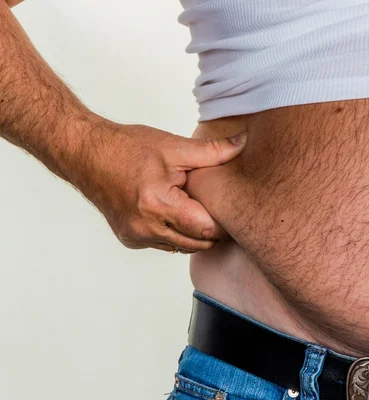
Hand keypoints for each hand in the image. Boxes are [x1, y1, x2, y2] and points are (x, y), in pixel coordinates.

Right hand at [71, 119, 246, 252]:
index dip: (225, 223)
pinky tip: (179, 213)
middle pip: (197, 244)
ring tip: (201, 210)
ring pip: (182, 247)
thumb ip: (212, 151)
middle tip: (225, 212)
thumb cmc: (126, 148)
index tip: (235, 210)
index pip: (206, 229)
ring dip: (195, 234)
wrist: (85, 154)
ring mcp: (136, 237)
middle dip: (214, 232)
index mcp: (158, 205)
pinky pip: (164, 243)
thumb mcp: (173, 146)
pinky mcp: (130, 239)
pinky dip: (176, 233)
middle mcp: (145, 228)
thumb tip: (242, 143)